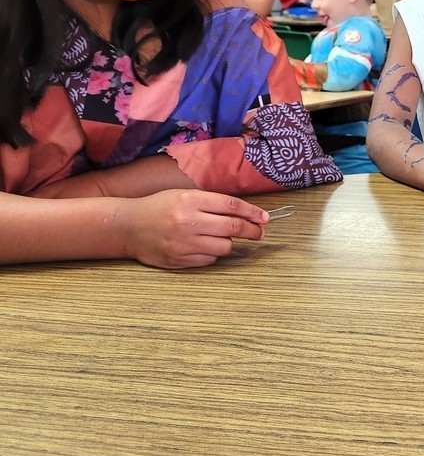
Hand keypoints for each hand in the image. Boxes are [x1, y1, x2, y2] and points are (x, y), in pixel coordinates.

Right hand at [120, 189, 268, 268]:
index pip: (232, 206)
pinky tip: (203, 246)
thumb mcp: (184, 195)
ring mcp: (183, 243)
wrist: (127, 226)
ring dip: (229, 243)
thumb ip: (213, 203)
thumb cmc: (160, 207)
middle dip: (252, 231)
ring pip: (224, 247)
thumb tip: (247, 214)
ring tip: (221, 237)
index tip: (265, 218)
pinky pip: (209, 260)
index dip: (253, 213)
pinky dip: (212, 254)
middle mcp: (188, 221)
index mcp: (190, 200)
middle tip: (259, 232)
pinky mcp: (178, 260)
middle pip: (233, 228)